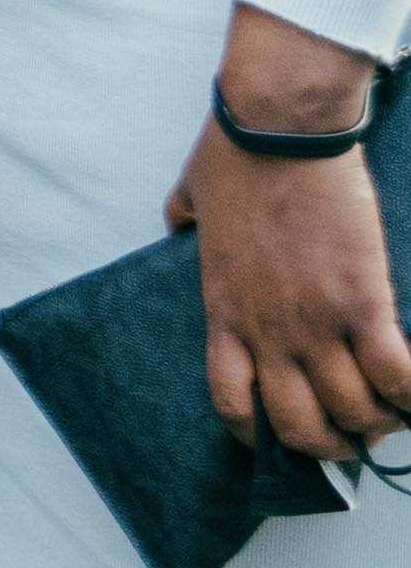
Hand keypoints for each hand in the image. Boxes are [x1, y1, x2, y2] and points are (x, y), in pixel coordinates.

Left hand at [170, 6, 410, 460]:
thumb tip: (178, 228)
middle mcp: (269, 327)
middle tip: (348, 432)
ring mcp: (317, 320)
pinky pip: (397, 378)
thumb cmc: (235, 151)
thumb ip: (184, 224)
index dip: (258, 434)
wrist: (279, 123)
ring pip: (354, 413)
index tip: (278, 435)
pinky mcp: (363, 303)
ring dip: (377, 422)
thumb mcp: (191, 195)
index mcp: (223, 306)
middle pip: (300, 426)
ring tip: (389, 409)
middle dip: (328, 444)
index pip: (232, 399)